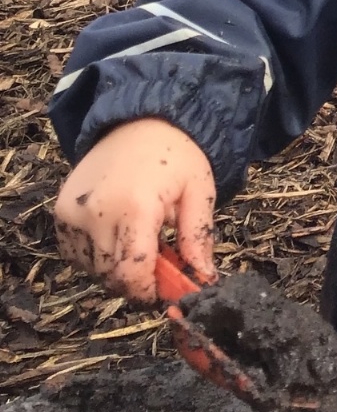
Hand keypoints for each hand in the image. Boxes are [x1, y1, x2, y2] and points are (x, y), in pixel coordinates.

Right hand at [54, 117, 216, 302]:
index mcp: (135, 208)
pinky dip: (94, 255)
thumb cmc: (176, 155)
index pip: (132, 274)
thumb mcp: (199, 191)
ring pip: (92, 268)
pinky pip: (74, 253)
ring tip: (138, 237)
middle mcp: (96, 213)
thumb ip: (198, 237)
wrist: (140, 120)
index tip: (164, 290)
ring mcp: (72, 213)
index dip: (148, 291)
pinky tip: (116, 233)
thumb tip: (202, 279)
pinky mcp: (60, 212)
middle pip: (112, 276)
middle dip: (136, 278)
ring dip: (115, 266)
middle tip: (158, 259)